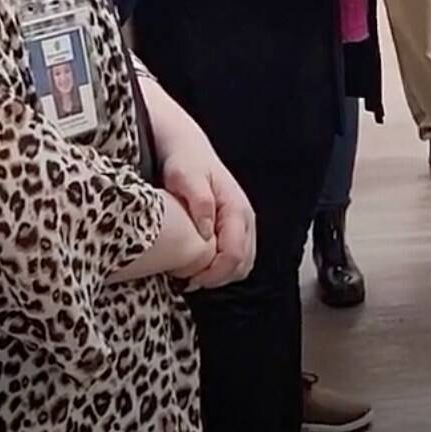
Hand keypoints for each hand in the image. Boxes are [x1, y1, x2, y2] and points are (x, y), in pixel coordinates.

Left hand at [159, 128, 256, 289]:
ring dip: (221, 276)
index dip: (214, 274)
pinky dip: (222, 269)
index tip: (190, 279)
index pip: (234, 254)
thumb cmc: (185, 162)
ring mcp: (243, 223)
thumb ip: (200, 201)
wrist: (188, 150)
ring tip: (193, 276)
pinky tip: (201, 266)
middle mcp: (245, 217)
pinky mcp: (237, 227)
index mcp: (235, 208)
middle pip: (242, 264)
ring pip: (243, 264)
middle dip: (217, 278)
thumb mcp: (185, 177)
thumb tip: (207, 229)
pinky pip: (238, 258)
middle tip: (189, 281)